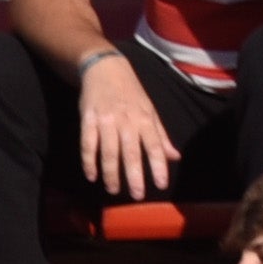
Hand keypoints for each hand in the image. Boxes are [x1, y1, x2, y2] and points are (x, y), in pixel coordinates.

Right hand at [73, 51, 180, 203]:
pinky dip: (89, 161)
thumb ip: (160, 136)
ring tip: (113, 190)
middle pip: (131, 151)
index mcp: (144, 118)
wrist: (105, 68)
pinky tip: (92, 176)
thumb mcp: (149, 110)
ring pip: (108, 150)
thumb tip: (175, 157)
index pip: (154, 145)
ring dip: (111, 172)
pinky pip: (87, 143)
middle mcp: (126, 120)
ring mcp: (106, 119)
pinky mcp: (88, 119)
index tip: (161, 184)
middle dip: (134, 175)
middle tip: (137, 195)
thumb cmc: (131, 92)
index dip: (159, 165)